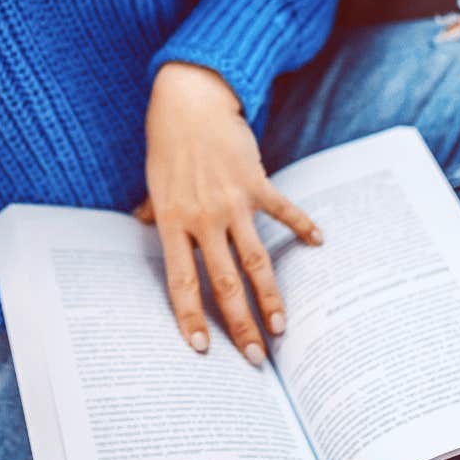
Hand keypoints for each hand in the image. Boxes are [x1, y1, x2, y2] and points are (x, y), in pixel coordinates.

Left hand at [133, 61, 323, 362]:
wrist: (190, 101)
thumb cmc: (167, 143)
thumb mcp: (153, 181)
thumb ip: (152, 210)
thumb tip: (141, 224)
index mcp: (172, 224)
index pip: (181, 283)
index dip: (190, 318)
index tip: (203, 349)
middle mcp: (203, 219)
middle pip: (224, 283)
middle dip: (240, 324)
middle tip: (256, 359)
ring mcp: (232, 203)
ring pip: (255, 260)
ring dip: (270, 297)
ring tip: (282, 327)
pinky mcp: (256, 183)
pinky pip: (283, 211)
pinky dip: (302, 226)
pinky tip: (318, 242)